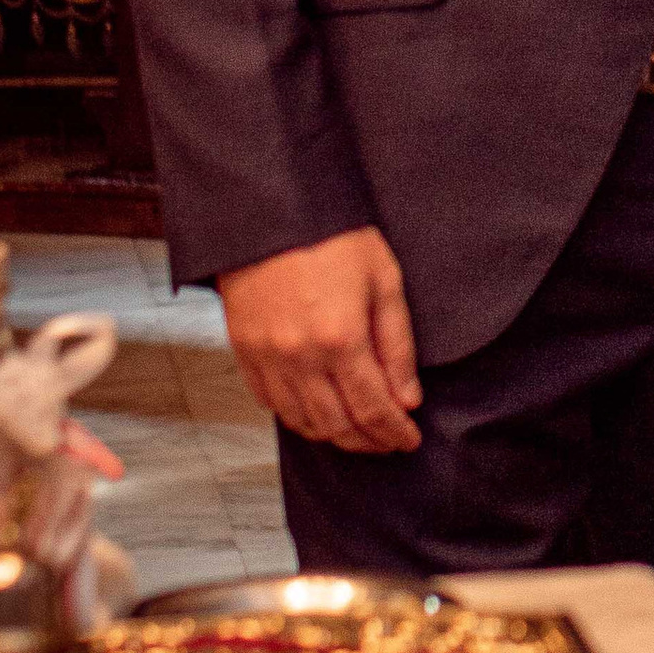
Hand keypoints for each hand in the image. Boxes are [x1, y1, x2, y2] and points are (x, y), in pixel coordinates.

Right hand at [217, 227, 420, 453]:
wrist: (272, 210)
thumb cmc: (332, 237)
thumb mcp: (384, 281)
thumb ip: (398, 346)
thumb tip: (407, 398)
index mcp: (340, 340)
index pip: (373, 409)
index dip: (394, 432)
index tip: (410, 439)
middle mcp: (299, 358)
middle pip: (338, 425)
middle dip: (369, 442)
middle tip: (389, 441)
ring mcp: (267, 357)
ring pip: (303, 421)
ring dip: (335, 436)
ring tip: (359, 433)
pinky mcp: (244, 350)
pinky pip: (270, 403)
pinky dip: (298, 418)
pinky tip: (318, 414)